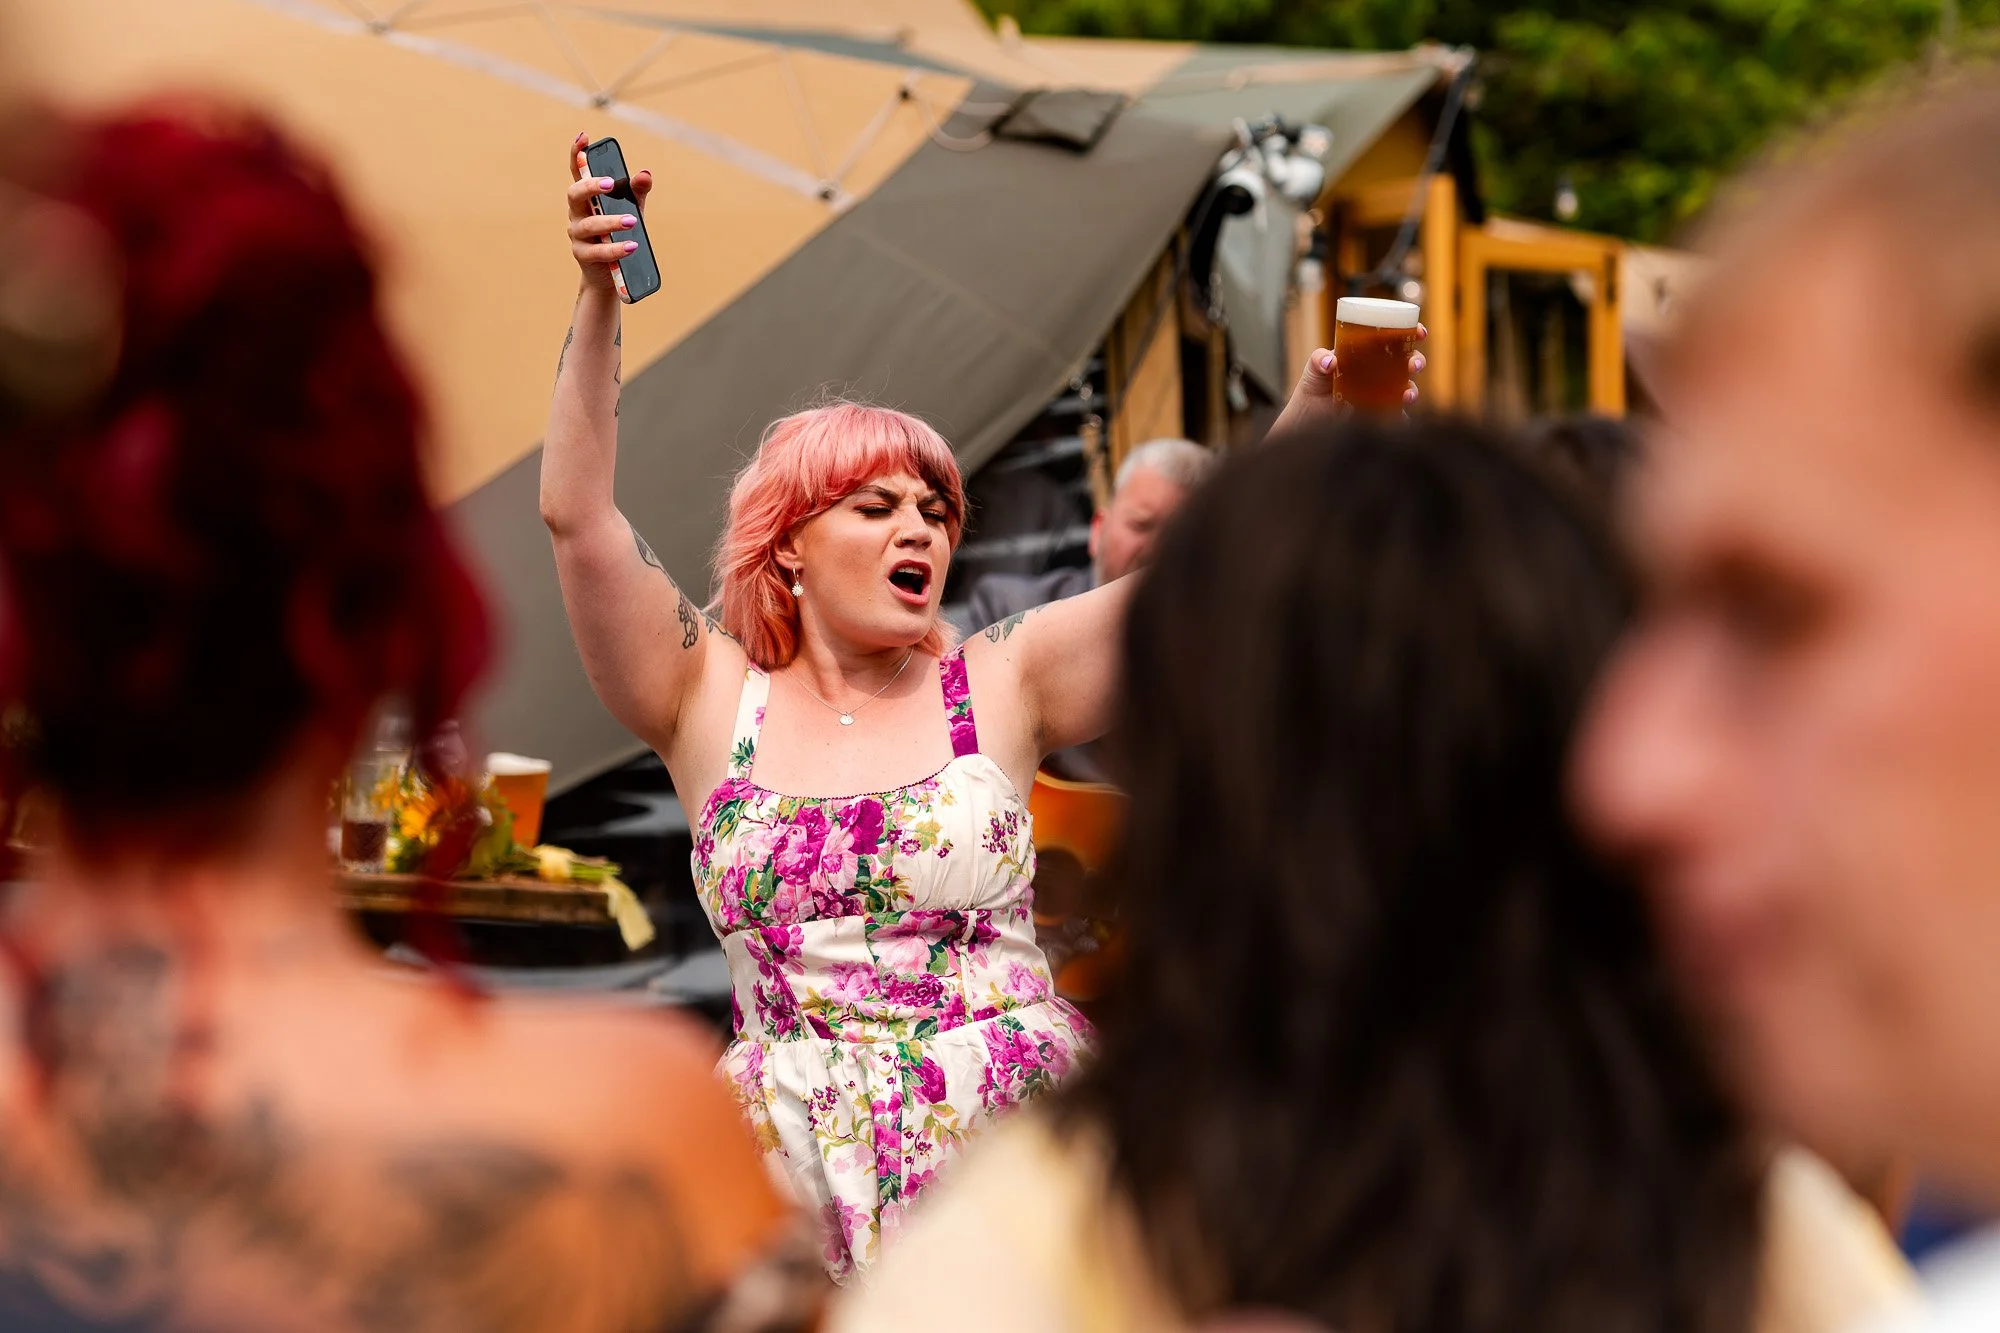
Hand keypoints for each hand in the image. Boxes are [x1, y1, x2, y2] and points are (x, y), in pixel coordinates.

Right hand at [566, 132, 651, 291]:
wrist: (611, 274)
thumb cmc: (619, 235)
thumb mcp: (632, 211)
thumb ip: (636, 193)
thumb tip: (644, 174)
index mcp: (587, 198)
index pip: (577, 172)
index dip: (576, 153)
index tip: (583, 137)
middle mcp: (577, 213)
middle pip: (575, 193)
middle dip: (590, 186)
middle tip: (609, 184)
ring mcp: (577, 234)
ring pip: (590, 224)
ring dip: (611, 222)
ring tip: (632, 221)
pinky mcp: (582, 256)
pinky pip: (598, 251)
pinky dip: (616, 248)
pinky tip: (631, 247)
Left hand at [1264, 324, 1426, 445]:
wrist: (1306, 418)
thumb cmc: (1313, 388)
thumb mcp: (1313, 369)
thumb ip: (1318, 360)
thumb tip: (1330, 361)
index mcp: (1369, 354)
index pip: (1396, 340)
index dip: (1413, 333)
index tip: (1420, 332)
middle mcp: (1380, 373)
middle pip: (1408, 363)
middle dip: (1417, 361)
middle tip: (1414, 365)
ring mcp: (1382, 395)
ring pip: (1407, 389)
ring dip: (1413, 390)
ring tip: (1407, 396)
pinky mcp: (1378, 416)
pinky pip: (1397, 416)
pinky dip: (1401, 417)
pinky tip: (1399, 418)